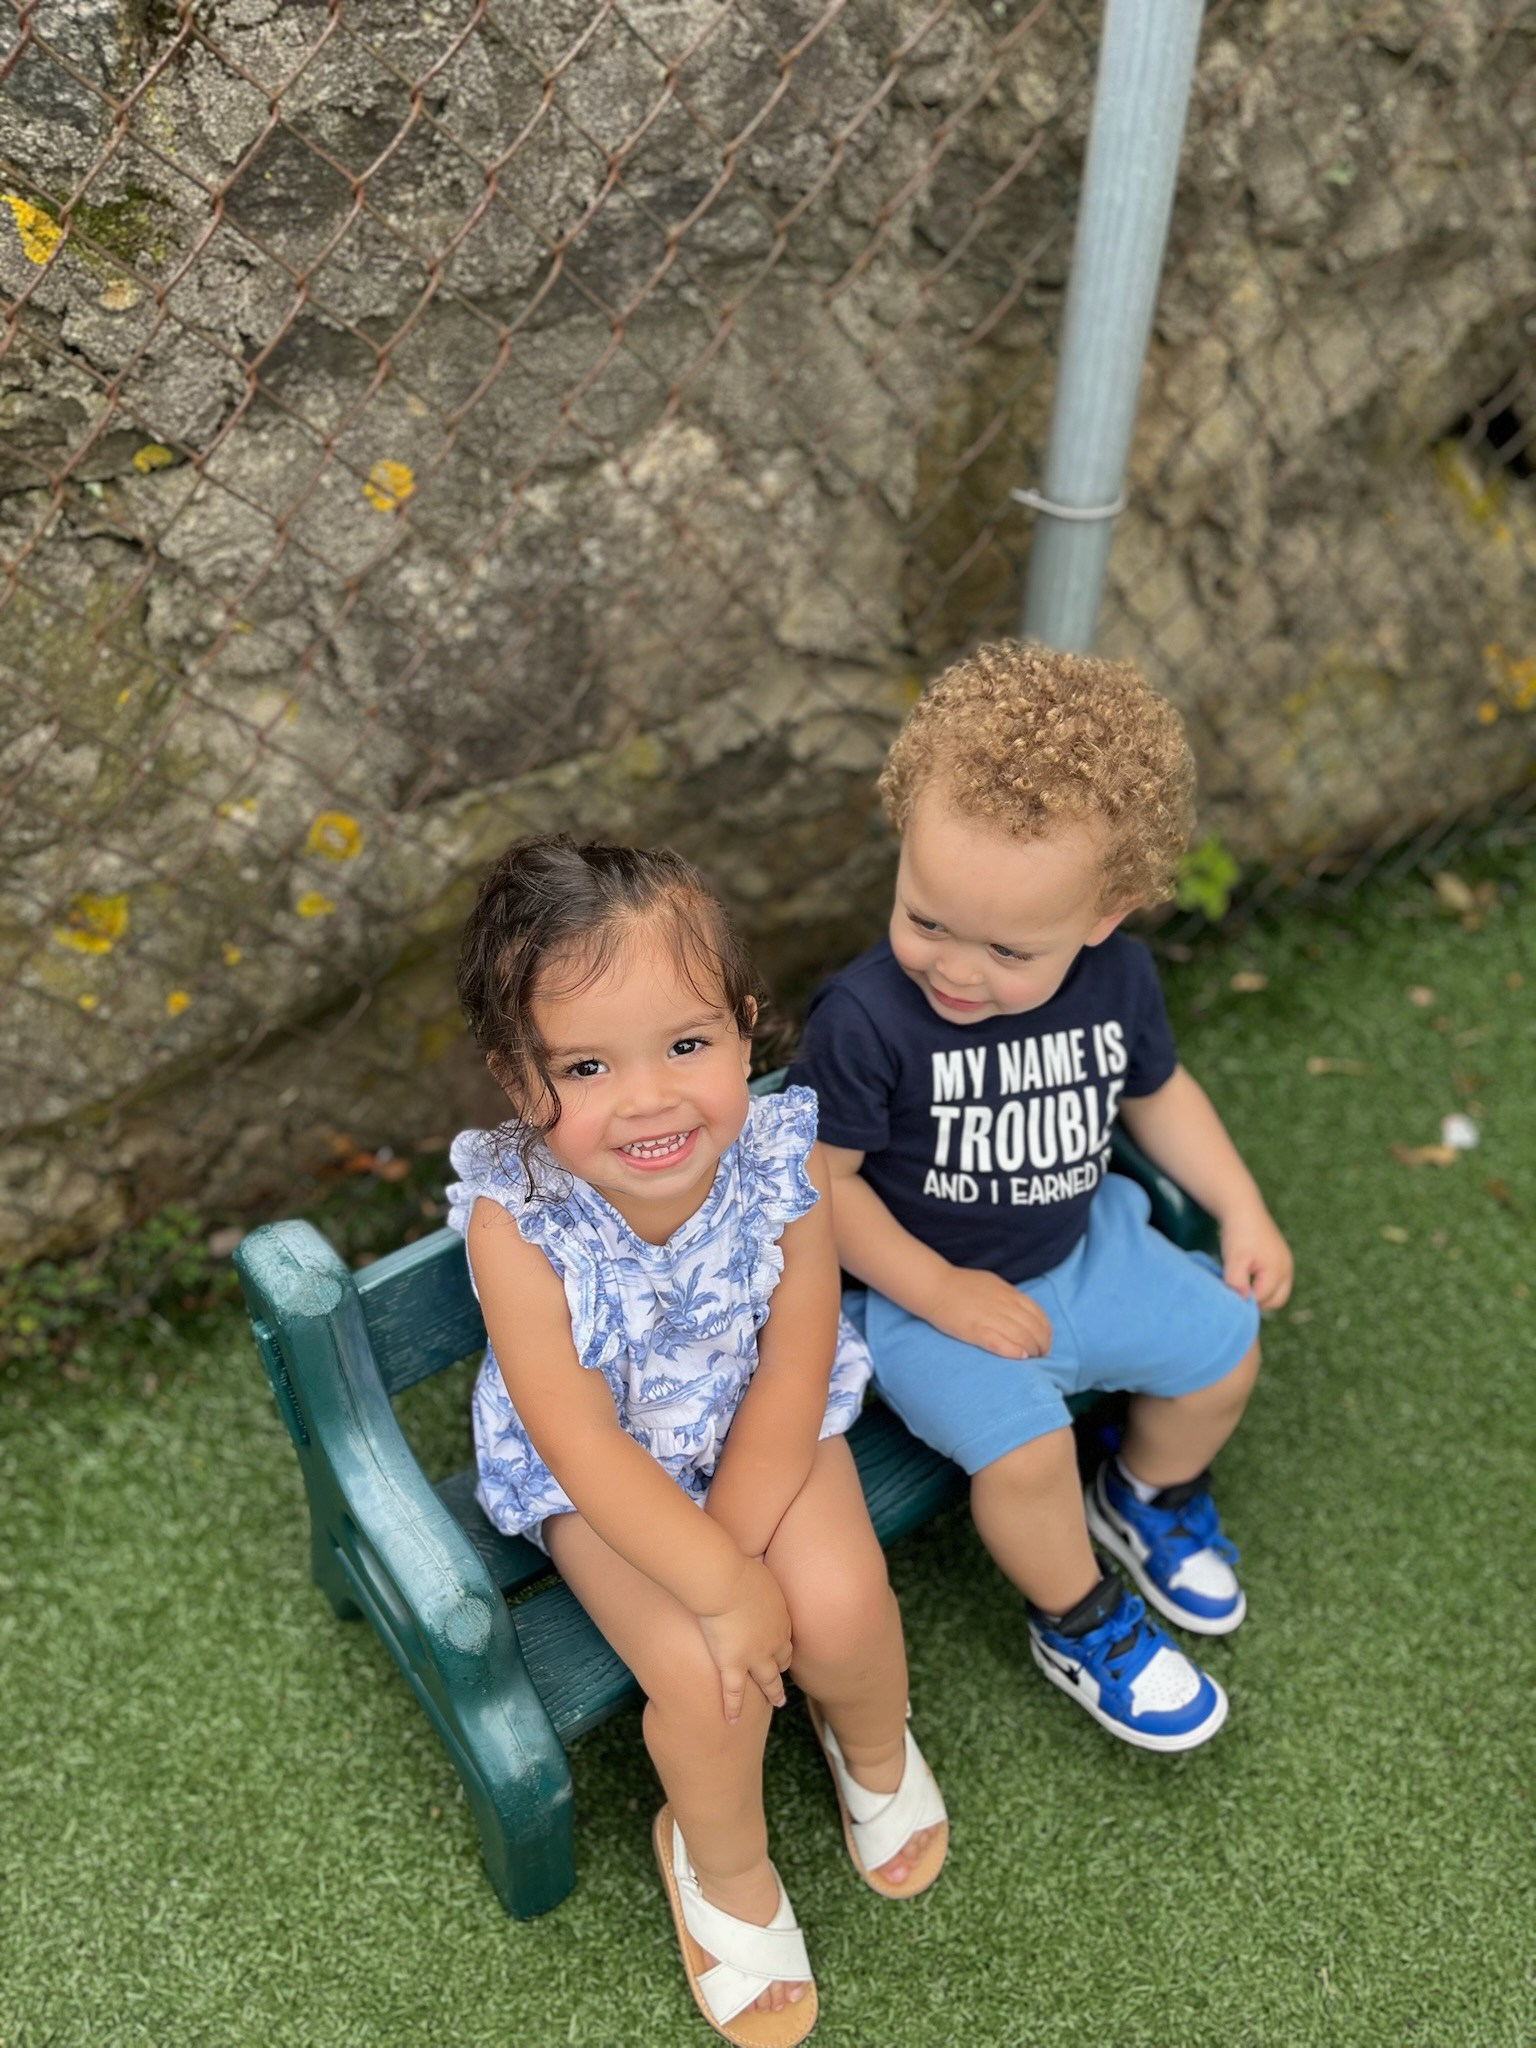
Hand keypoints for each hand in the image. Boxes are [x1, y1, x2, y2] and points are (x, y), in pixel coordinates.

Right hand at [697, 1558, 793, 1723]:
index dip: (784, 1645)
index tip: (782, 1650)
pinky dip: (734, 1708)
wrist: (726, 1583)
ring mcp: (754, 1656)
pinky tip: (733, 1721)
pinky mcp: (733, 1665)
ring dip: (772, 1693)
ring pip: (767, 1680)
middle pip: (782, 1659)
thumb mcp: (758, 1570)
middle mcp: (773, 1640)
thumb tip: (756, 1568)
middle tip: (783, 1677)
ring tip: (776, 1704)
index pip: (786, 1636)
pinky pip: (734, 1692)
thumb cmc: (739, 1569)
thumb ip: (759, 1578)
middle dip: (782, 1668)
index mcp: (781, 1617)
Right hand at [927, 1267, 1051, 1358]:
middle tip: (1042, 1354)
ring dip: (1032, 1350)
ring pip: (1022, 1337)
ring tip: (1033, 1358)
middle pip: (1034, 1328)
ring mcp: (990, 1318)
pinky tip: (1020, 1357)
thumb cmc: (961, 1285)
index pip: (1038, 1314)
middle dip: (1042, 1344)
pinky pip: (1001, 1344)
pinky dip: (1014, 1352)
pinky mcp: (975, 1331)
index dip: (1046, 1331)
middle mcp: (1003, 1305)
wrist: (935, 1286)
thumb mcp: (992, 1283)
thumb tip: (1024, 1311)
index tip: (1045, 1340)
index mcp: (1008, 1293)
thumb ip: (1009, 1296)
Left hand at [1219, 1205, 1293, 1309]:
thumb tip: (1243, 1301)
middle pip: (1276, 1301)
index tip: (1229, 1294)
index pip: (1262, 1300)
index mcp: (1278, 1271)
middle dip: (1257, 1301)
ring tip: (1241, 1282)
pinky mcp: (1281, 1258)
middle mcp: (1287, 1269)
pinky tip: (1247, 1274)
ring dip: (1260, 1293)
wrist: (1243, 1208)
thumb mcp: (1234, 1260)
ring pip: (1277, 1292)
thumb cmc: (1238, 1234)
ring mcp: (1286, 1263)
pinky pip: (1276, 1281)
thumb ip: (1237, 1283)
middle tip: (1237, 1292)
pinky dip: (1263, 1284)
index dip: (1244, 1300)